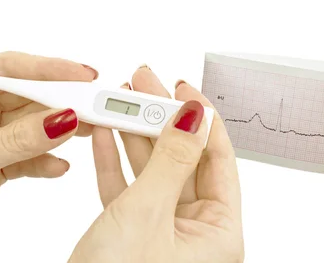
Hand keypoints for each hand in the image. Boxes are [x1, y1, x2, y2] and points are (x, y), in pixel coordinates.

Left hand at [0, 51, 97, 261]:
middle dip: (61, 102)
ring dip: (59, 131)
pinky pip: (29, 157)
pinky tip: (58, 166)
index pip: (8, 68)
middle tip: (95, 105)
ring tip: (88, 133)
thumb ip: (15, 142)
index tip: (81, 76)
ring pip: (32, 126)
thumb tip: (63, 120)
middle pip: (27, 96)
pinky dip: (45, 162)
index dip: (47, 69)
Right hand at [68, 66, 243, 261]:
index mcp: (218, 233)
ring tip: (121, 102)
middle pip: (183, 161)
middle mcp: (196, 234)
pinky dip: (115, 165)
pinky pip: (128, 193)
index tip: (184, 88)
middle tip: (145, 85)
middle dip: (161, 120)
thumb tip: (194, 117)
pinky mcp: (133, 238)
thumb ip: (171, 161)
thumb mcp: (147, 214)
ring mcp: (163, 235)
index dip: (202, 119)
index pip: (218, 160)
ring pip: (153, 173)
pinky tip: (104, 137)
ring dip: (135, 137)